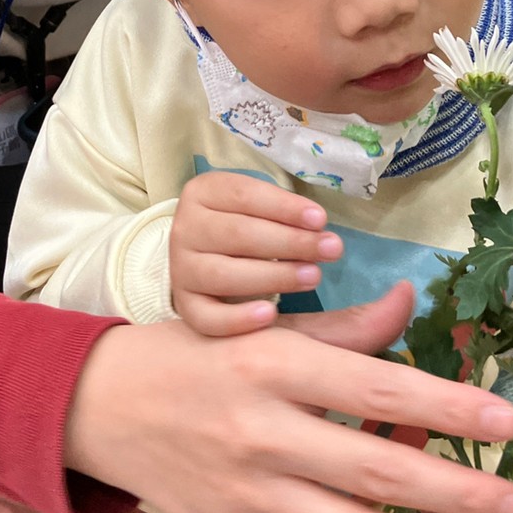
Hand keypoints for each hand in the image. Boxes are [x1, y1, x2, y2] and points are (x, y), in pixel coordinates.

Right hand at [64, 281, 512, 512]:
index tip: (508, 420)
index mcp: (275, 366)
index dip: (444, 406)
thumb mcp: (262, 329)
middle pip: (372, 470)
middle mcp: (264, 433)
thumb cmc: (192, 355)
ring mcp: (249, 496)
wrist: (98, 405)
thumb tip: (414, 302)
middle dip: (455, 492)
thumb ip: (343, 327)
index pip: (373, 389)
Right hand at [170, 172, 342, 334]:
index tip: (321, 220)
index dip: (284, 207)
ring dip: (274, 276)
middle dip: (290, 242)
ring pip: (224, 275)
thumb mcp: (258, 205)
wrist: (206, 254)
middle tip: (331, 249)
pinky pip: (206, 318)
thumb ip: (283, 212)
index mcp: (203, 192)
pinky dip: (237, 319)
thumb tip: (318, 226)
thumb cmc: (244, 225)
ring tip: (313, 276)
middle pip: (238, 234)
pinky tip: (271, 315)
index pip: (244, 196)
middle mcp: (185, 228)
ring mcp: (181, 269)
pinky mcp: (185, 304)